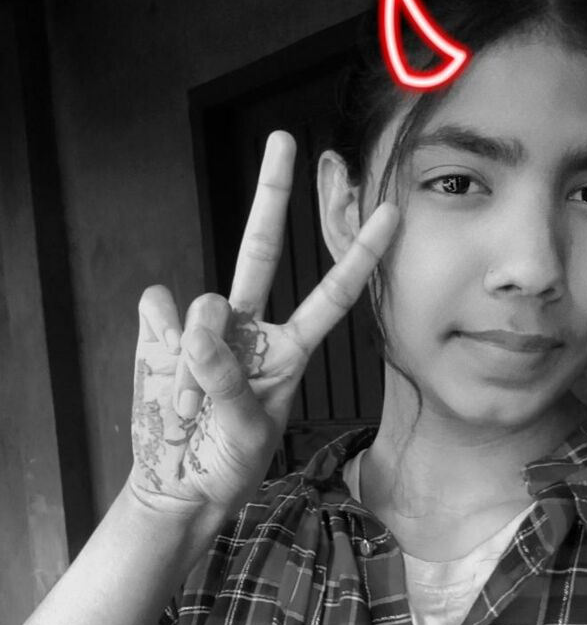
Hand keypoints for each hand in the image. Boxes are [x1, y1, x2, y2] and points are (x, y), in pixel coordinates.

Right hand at [129, 131, 398, 522]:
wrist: (177, 485)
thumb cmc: (228, 464)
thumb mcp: (246, 433)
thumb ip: (228, 381)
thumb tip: (200, 328)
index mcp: (289, 351)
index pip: (332, 296)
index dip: (360, 256)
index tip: (390, 213)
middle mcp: (250, 328)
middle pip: (260, 248)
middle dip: (272, 194)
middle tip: (285, 139)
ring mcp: (204, 328)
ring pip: (205, 298)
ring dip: (196, 354)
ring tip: (191, 405)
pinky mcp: (161, 332)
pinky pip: (158, 308)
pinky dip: (160, 337)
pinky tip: (164, 367)